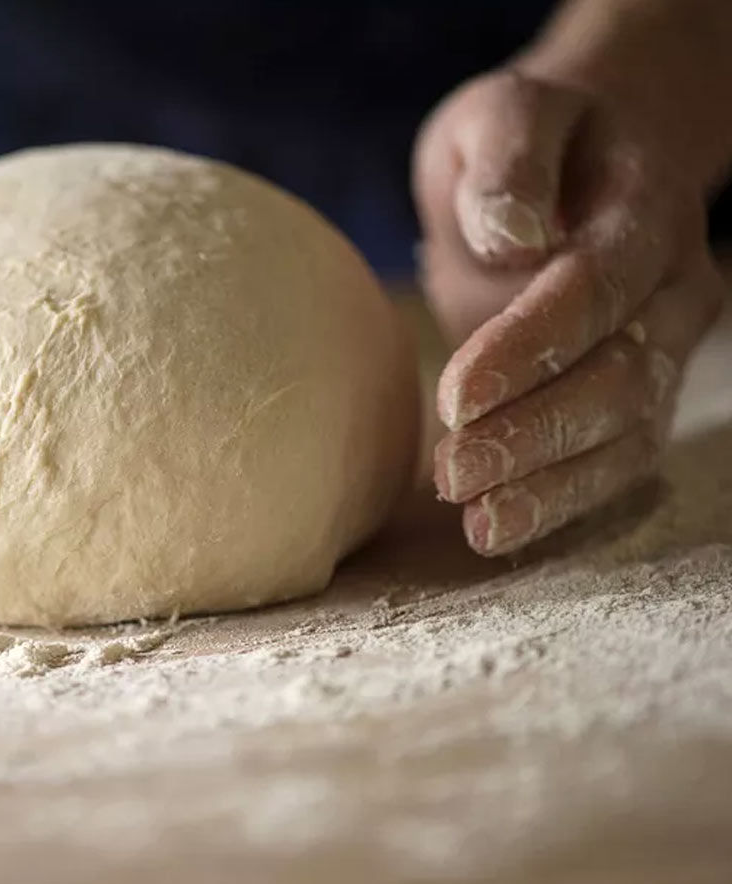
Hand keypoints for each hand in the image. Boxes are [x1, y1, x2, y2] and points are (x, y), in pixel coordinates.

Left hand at [414, 69, 726, 555]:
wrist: (582, 163)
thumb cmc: (527, 142)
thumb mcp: (504, 115)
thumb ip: (510, 159)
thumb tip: (514, 235)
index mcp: (644, 211)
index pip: (594, 289)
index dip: (529, 348)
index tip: (456, 397)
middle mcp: (671, 287)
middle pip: (619, 376)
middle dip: (534, 433)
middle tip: (450, 474)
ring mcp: (662, 347)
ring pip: (625, 432)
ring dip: (549, 485)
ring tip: (476, 522)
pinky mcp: (635, 393)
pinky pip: (614, 459)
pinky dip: (560, 500)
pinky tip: (496, 529)